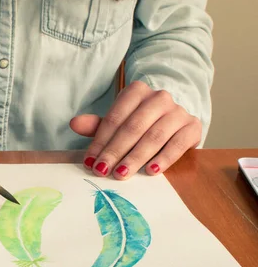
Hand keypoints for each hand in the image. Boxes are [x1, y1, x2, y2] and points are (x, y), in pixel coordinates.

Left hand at [69, 81, 201, 178]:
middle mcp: (159, 97)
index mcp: (137, 92)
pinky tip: (151, 171)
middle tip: (103, 171)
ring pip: (154, 136)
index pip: (114, 118)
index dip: (100, 142)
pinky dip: (163, 158)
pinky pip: (178, 144)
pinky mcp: (193, 126)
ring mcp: (178, 111)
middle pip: (132, 127)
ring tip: (122, 174)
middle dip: (115, 151)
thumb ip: (97, 125)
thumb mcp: (118, 123)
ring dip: (136, 157)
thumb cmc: (141, 123)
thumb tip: (74, 124)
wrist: (175, 122)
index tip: (90, 162)